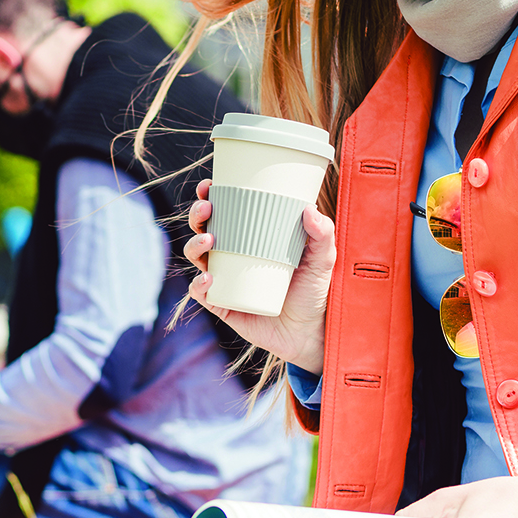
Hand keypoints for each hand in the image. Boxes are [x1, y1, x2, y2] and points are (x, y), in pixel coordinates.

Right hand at [182, 178, 334, 373]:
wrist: (310, 331)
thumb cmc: (313, 291)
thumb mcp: (322, 259)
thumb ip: (322, 234)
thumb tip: (310, 210)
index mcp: (248, 239)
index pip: (223, 213)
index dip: (209, 197)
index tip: (208, 186)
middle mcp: (231, 257)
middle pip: (202, 230)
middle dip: (197, 216)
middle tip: (207, 209)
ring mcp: (224, 281)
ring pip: (196, 258)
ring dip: (194, 245)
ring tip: (209, 240)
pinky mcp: (222, 306)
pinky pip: (202, 293)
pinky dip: (199, 285)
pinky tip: (208, 278)